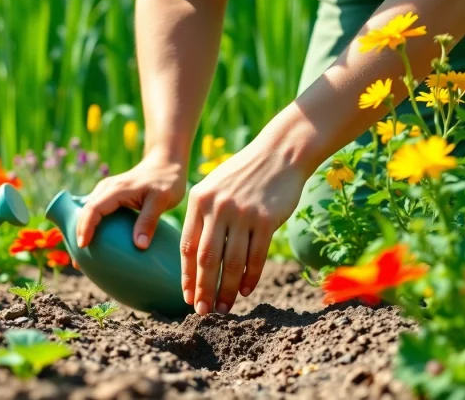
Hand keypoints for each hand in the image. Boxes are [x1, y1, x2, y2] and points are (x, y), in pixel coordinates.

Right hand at [76, 152, 186, 248]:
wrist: (166, 161)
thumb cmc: (166, 179)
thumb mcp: (161, 200)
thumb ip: (148, 221)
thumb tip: (139, 246)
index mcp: (116, 190)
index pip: (93, 209)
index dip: (85, 227)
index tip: (82, 246)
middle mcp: (106, 189)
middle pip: (84, 212)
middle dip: (77, 234)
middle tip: (77, 261)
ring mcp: (107, 191)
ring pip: (87, 212)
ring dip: (82, 231)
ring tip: (82, 257)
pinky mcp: (111, 196)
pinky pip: (95, 211)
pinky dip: (91, 226)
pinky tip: (97, 243)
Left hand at [181, 138, 307, 314]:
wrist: (278, 153)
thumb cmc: (244, 175)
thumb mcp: (215, 187)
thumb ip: (202, 216)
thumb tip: (193, 256)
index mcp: (199, 201)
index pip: (187, 246)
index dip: (186, 275)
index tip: (186, 295)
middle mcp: (217, 208)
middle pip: (206, 258)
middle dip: (202, 288)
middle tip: (201, 311)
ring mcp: (242, 213)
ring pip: (231, 261)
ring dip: (226, 289)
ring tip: (224, 307)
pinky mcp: (266, 219)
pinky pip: (256, 256)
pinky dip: (250, 277)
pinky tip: (245, 290)